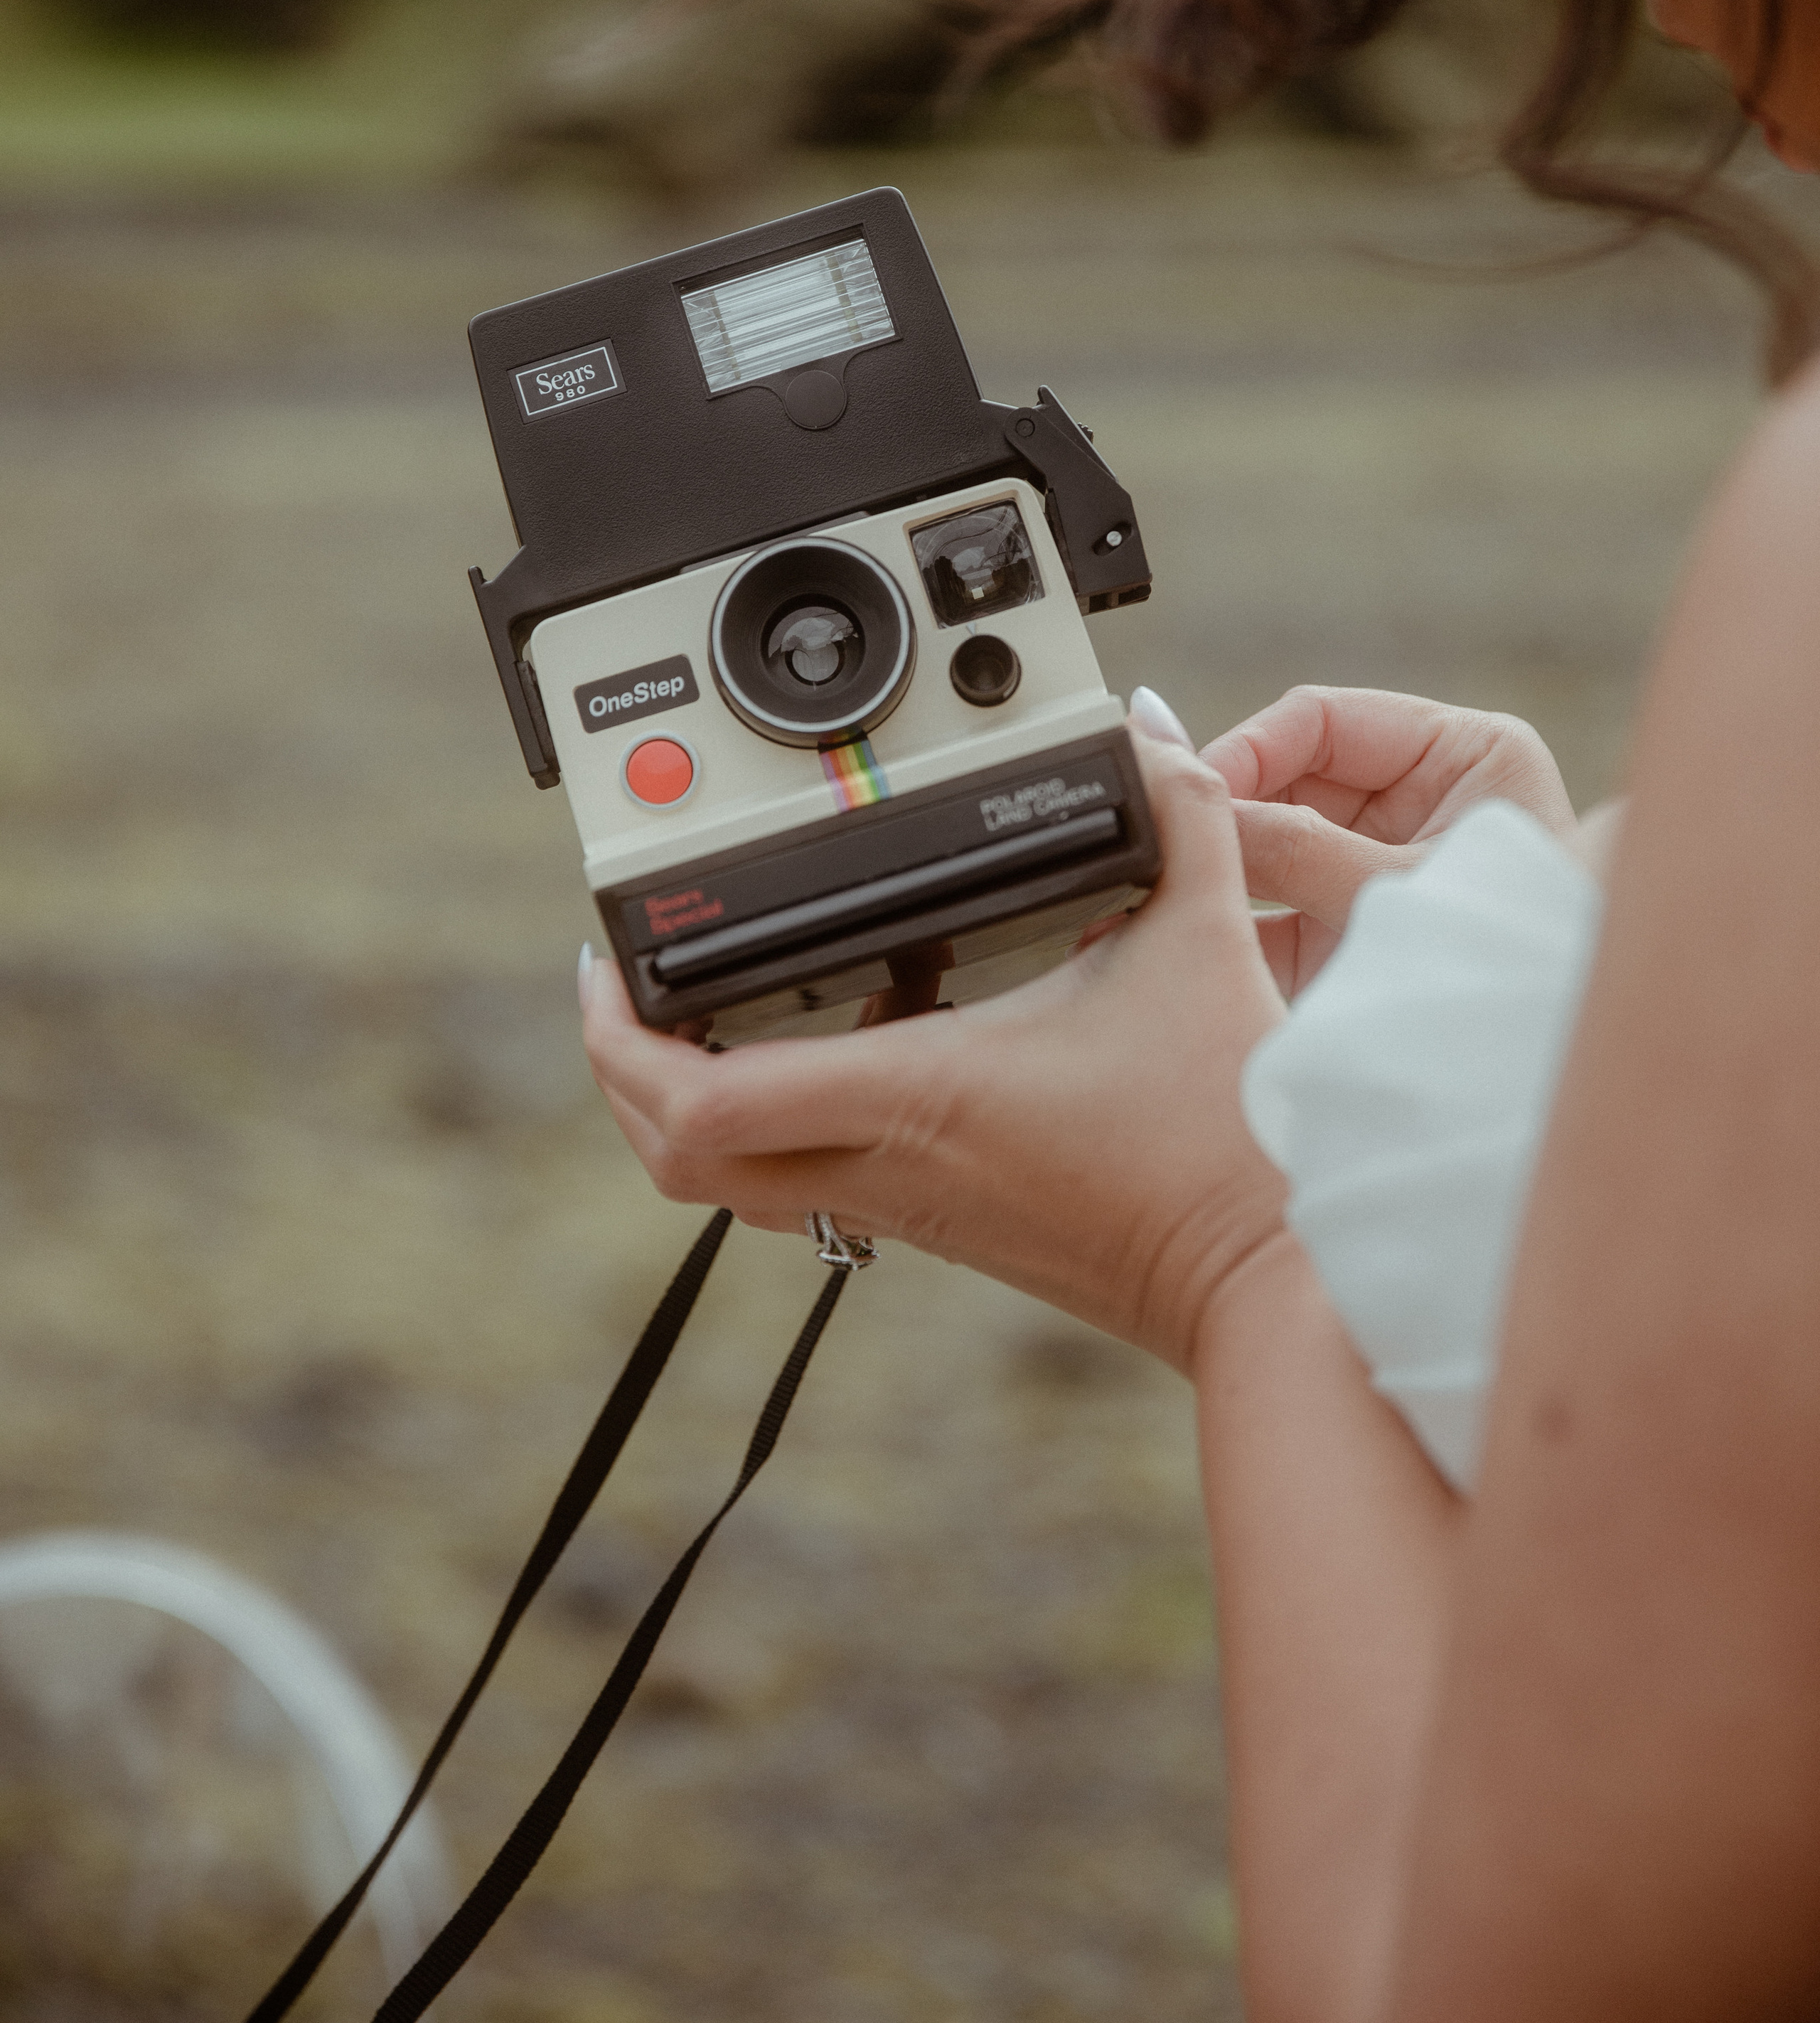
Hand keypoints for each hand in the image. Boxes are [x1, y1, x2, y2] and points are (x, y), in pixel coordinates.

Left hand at [580, 734, 1288, 1372]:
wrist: (1274, 1287)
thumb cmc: (1230, 1140)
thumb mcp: (1201, 944)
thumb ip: (1179, 816)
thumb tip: (1148, 735)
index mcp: (916, 1098)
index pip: (700, 1103)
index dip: (618, 1041)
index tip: (606, 968)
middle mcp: (891, 1168)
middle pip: (682, 1160)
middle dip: (628, 1077)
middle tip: (629, 993)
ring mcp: (913, 1211)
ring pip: (741, 1184)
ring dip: (700, 1107)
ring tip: (707, 1015)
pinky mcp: (950, 1229)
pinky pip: (817, 1184)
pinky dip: (786, 1124)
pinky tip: (844, 1049)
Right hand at [1201, 685, 1576, 993]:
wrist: (1548, 1069)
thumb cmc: (1513, 963)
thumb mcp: (1401, 890)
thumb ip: (1296, 846)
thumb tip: (1195, 800)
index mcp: (1460, 754)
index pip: (1323, 720)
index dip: (1249, 748)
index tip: (1192, 792)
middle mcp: (1417, 802)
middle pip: (1288, 779)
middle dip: (1229, 812)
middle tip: (1167, 842)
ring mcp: (1380, 865)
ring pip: (1272, 845)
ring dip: (1226, 868)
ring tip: (1171, 886)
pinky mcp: (1349, 929)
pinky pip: (1276, 913)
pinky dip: (1235, 925)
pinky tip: (1192, 933)